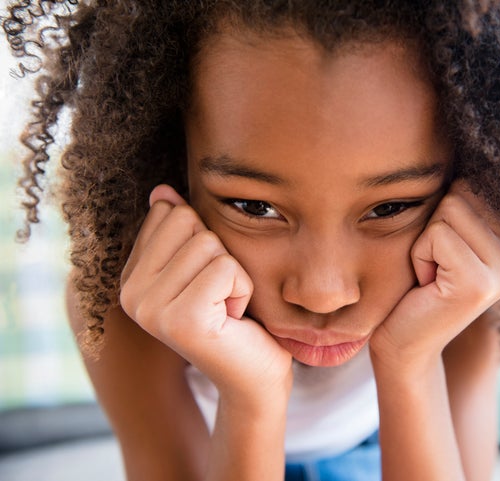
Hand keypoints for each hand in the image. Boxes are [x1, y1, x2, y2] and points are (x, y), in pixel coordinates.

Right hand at [119, 185, 291, 405]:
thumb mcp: (204, 267)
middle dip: (219, 254)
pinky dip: (242, 288)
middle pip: (188, 222)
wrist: (254, 375)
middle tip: (219, 295)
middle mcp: (131, 295)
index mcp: (131, 278)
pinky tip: (234, 318)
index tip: (206, 281)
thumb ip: (179, 231)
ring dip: (234, 274)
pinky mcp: (181, 320)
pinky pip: (225, 267)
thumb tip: (161, 192)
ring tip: (226, 308)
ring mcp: (151, 309)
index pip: (169, 213)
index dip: (204, 240)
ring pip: (208, 243)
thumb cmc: (235, 318)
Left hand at [369, 180, 499, 370]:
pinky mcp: (478, 284)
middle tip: (438, 266)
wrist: (407, 343)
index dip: (447, 212)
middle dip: (436, 226)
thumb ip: (467, 203)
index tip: (448, 253)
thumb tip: (470, 143)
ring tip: (433, 274)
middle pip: (463, 193)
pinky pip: (436, 234)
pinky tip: (427, 284)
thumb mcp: (449, 236)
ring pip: (449, 209)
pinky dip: (419, 255)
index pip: (477, 184)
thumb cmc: (420, 283)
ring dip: (426, 241)